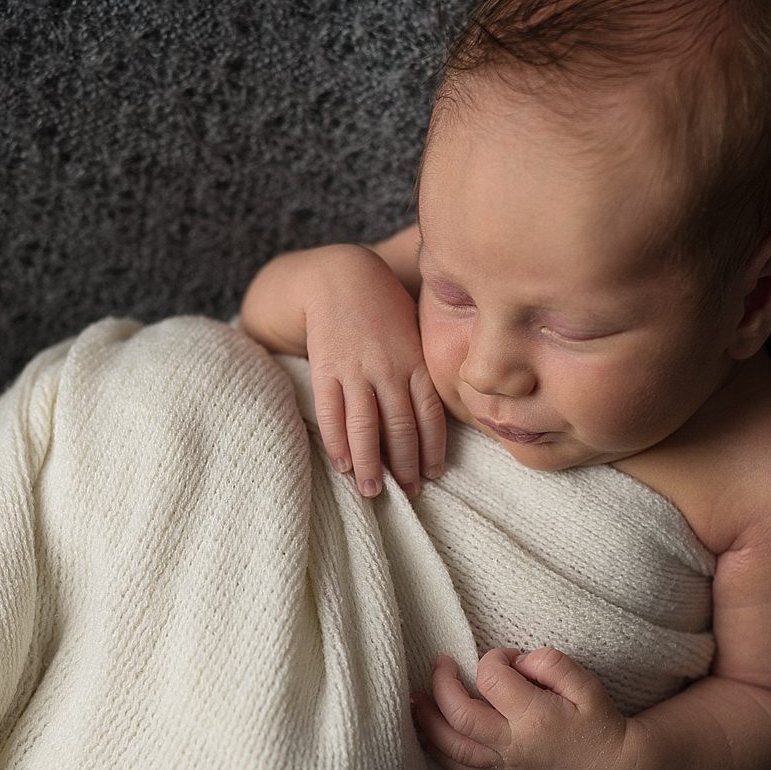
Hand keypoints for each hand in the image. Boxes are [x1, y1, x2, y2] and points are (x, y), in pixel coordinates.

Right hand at [303, 246, 445, 498]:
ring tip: (373, 490)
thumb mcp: (416, 331)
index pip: (430, 415)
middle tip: (408, 492)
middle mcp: (389, 369)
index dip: (432, 449)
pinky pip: (332, 413)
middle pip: (400, 427)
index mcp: (415, 361)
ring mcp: (356, 370)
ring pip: (365, 427)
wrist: (341, 277)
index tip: (432, 474)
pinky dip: (337, 442)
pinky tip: (342, 464)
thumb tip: (444, 411)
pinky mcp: (326, 370)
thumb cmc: (384, 307)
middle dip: (405, 465)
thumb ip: (426, 368)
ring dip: (370, 464)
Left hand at [411, 648, 635, 769]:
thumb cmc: (600, 721)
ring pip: (453, 749)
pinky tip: (425, 735)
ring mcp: (506, 767)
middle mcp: (514, 746)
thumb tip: (516, 661)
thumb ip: (550, 663)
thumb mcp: (586, 683)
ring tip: (413, 699)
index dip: (493, 659)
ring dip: (427, 722)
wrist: (614, 768)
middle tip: (440, 662)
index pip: (493, 681)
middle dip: (442, 685)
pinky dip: (438, 753)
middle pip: (460, 717)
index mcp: (535, 718)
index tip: (506, 655)